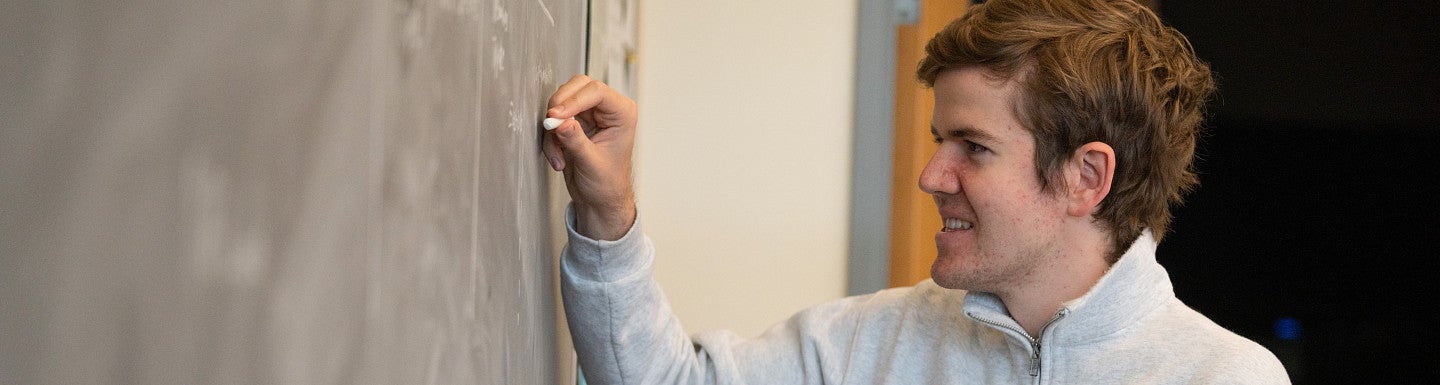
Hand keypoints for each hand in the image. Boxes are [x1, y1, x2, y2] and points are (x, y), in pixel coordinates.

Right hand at [542, 75, 637, 240]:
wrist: (600, 200)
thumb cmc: (607, 184)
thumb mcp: (591, 164)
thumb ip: (575, 141)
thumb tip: (560, 121)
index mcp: (622, 113)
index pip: (596, 91)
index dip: (573, 100)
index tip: (556, 115)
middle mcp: (607, 109)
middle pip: (577, 87)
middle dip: (560, 107)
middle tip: (550, 125)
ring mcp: (590, 114)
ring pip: (562, 102)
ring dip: (554, 127)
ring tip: (559, 154)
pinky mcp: (575, 122)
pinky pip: (555, 120)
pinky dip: (551, 138)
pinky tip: (558, 158)